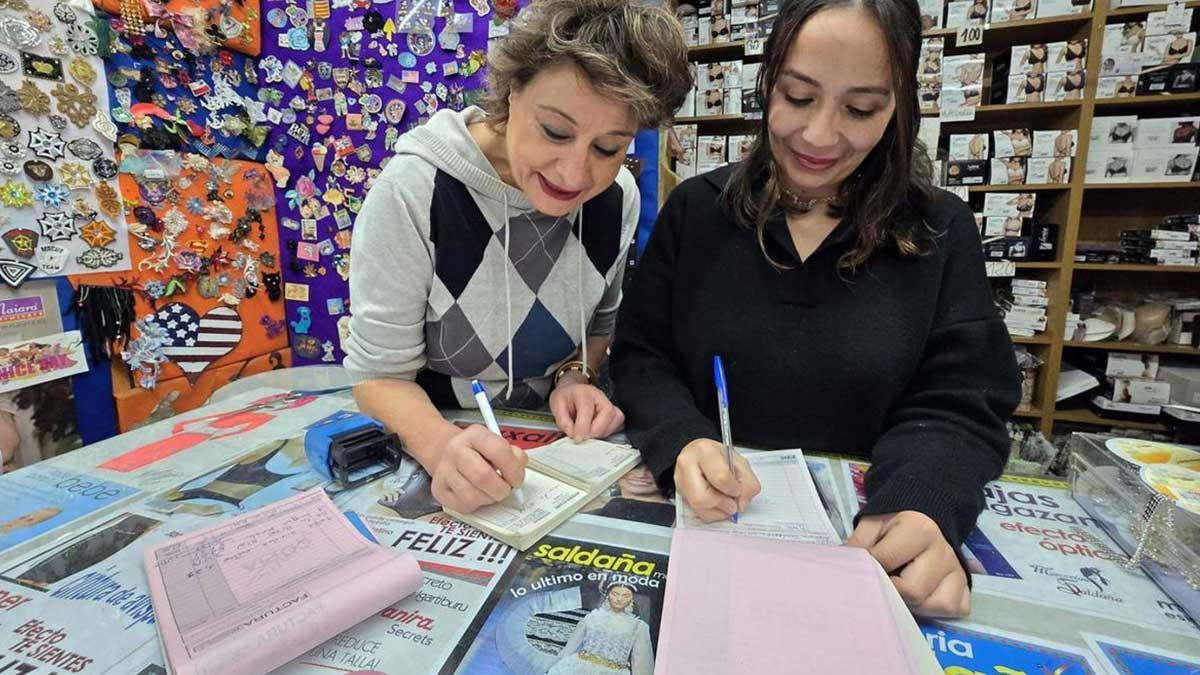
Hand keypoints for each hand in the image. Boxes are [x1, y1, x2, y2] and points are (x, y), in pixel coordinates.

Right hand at [431, 425, 525, 512]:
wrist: (448, 453)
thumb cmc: (478, 452)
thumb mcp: (497, 444)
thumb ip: (514, 456)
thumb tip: (518, 473)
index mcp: (474, 435)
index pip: (498, 450)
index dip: (513, 469)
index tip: (517, 479)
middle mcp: (456, 450)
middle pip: (483, 476)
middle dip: (501, 489)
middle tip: (506, 489)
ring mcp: (444, 470)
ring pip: (472, 496)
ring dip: (489, 498)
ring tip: (491, 491)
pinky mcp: (439, 489)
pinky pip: (463, 506)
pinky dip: (476, 505)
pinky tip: (478, 494)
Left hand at [549, 380, 624, 440]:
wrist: (572, 391)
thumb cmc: (566, 398)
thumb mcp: (556, 405)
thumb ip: (563, 421)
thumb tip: (573, 434)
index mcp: (584, 392)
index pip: (587, 409)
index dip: (583, 427)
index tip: (577, 438)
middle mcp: (600, 396)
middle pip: (608, 413)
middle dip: (596, 430)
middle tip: (584, 437)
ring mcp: (609, 403)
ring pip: (616, 419)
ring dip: (603, 432)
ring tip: (589, 434)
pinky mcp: (614, 412)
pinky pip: (618, 424)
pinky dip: (608, 431)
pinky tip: (596, 432)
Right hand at [674, 439, 760, 521]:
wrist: (701, 456)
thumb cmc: (719, 458)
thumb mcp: (740, 463)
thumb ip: (748, 483)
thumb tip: (741, 503)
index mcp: (705, 451)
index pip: (720, 477)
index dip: (733, 489)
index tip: (737, 490)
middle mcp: (687, 464)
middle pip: (702, 497)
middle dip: (722, 505)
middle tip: (733, 505)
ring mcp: (680, 480)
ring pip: (698, 507)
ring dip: (718, 511)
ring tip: (726, 503)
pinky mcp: (680, 493)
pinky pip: (697, 512)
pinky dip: (712, 513)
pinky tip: (717, 504)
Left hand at [847, 511, 969, 617]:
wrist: (925, 517)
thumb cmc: (895, 523)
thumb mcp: (873, 523)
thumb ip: (858, 544)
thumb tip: (842, 567)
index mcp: (920, 529)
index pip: (886, 562)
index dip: (869, 570)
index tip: (864, 570)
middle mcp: (943, 550)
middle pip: (913, 591)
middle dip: (892, 590)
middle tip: (885, 581)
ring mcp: (958, 570)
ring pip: (935, 604)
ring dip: (914, 603)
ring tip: (902, 587)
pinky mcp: (966, 585)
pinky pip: (953, 608)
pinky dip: (935, 609)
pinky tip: (922, 595)